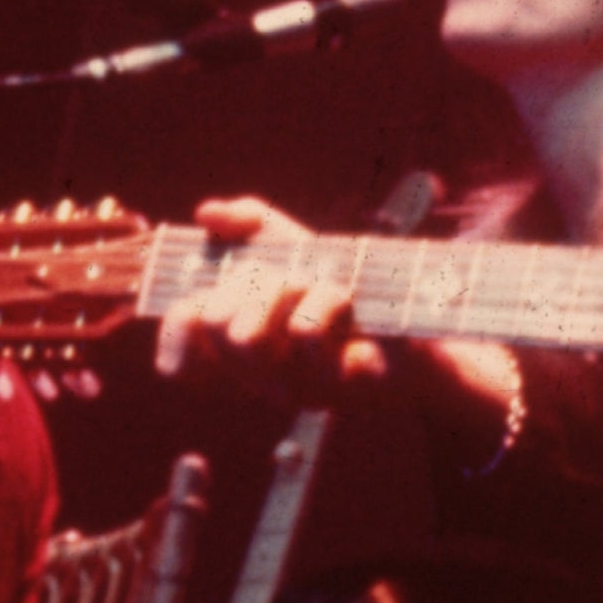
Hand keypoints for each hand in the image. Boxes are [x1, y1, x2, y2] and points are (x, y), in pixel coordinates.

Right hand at [144, 195, 515, 429]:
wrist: (423, 311)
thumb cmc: (350, 280)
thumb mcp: (293, 242)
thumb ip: (247, 222)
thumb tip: (206, 214)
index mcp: (242, 348)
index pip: (181, 351)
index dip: (180, 327)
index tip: (200, 305)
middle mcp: (262, 375)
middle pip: (221, 326)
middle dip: (254, 283)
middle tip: (289, 279)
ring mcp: (298, 386)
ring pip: (253, 333)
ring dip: (293, 289)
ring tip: (324, 286)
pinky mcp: (336, 387)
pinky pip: (305, 332)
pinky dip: (328, 298)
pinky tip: (352, 303)